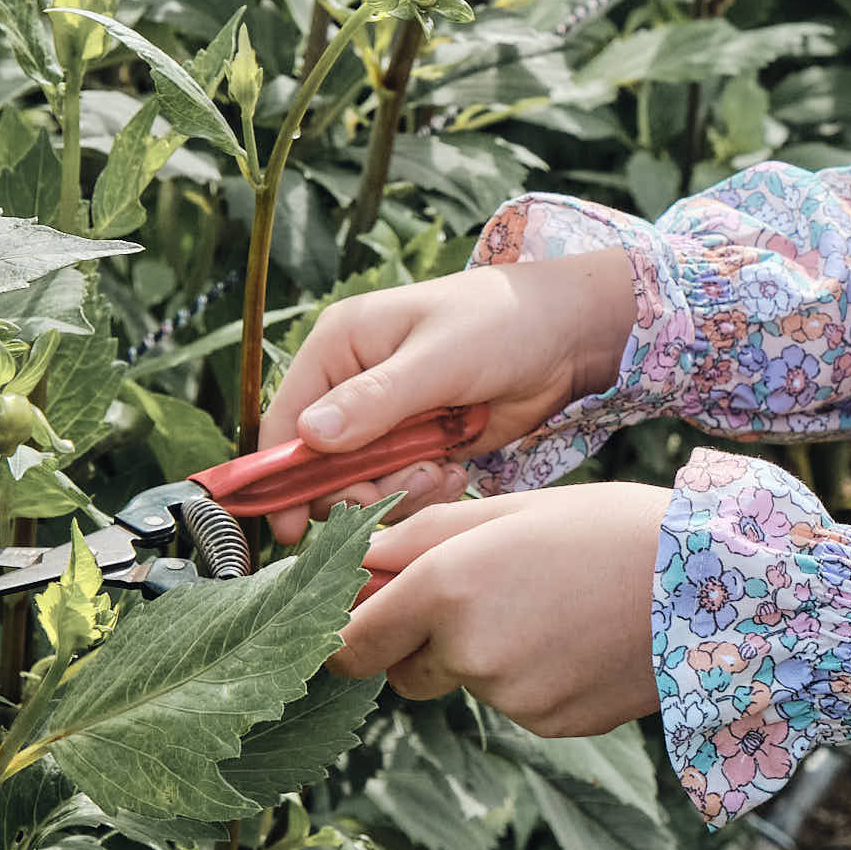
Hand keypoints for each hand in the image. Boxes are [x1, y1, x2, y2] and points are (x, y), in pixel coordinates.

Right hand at [255, 252, 637, 542]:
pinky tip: (456, 470)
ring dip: (397, 490)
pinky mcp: (418, 444)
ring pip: (361, 483)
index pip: (286, 420)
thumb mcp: (439, 359)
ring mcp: (386, 419)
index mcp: (340, 347)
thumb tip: (308, 437)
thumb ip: (376, 400)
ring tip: (440, 471)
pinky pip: (399, 487)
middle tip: (409, 481)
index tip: (292, 525)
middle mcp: (353, 384)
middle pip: (320, 465)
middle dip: (358, 487)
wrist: (568, 337)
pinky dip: (423, 490)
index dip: (282, 475)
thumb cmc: (503, 324)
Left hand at [331, 485, 672, 738]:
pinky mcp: (548, 724)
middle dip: (419, 644)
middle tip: (479, 599)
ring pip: (465, 683)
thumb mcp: (510, 509)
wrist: (710, 584)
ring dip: (483, 656)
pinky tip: (578, 639)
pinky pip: (515, 702)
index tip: (361, 620)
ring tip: (551, 609)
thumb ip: (422, 536)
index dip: (349, 633)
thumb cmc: (608, 528)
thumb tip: (358, 560)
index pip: (351, 641)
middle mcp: (468, 651)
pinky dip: (533, 676)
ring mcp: (509, 696)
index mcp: (445, 587)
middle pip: (401, 671)